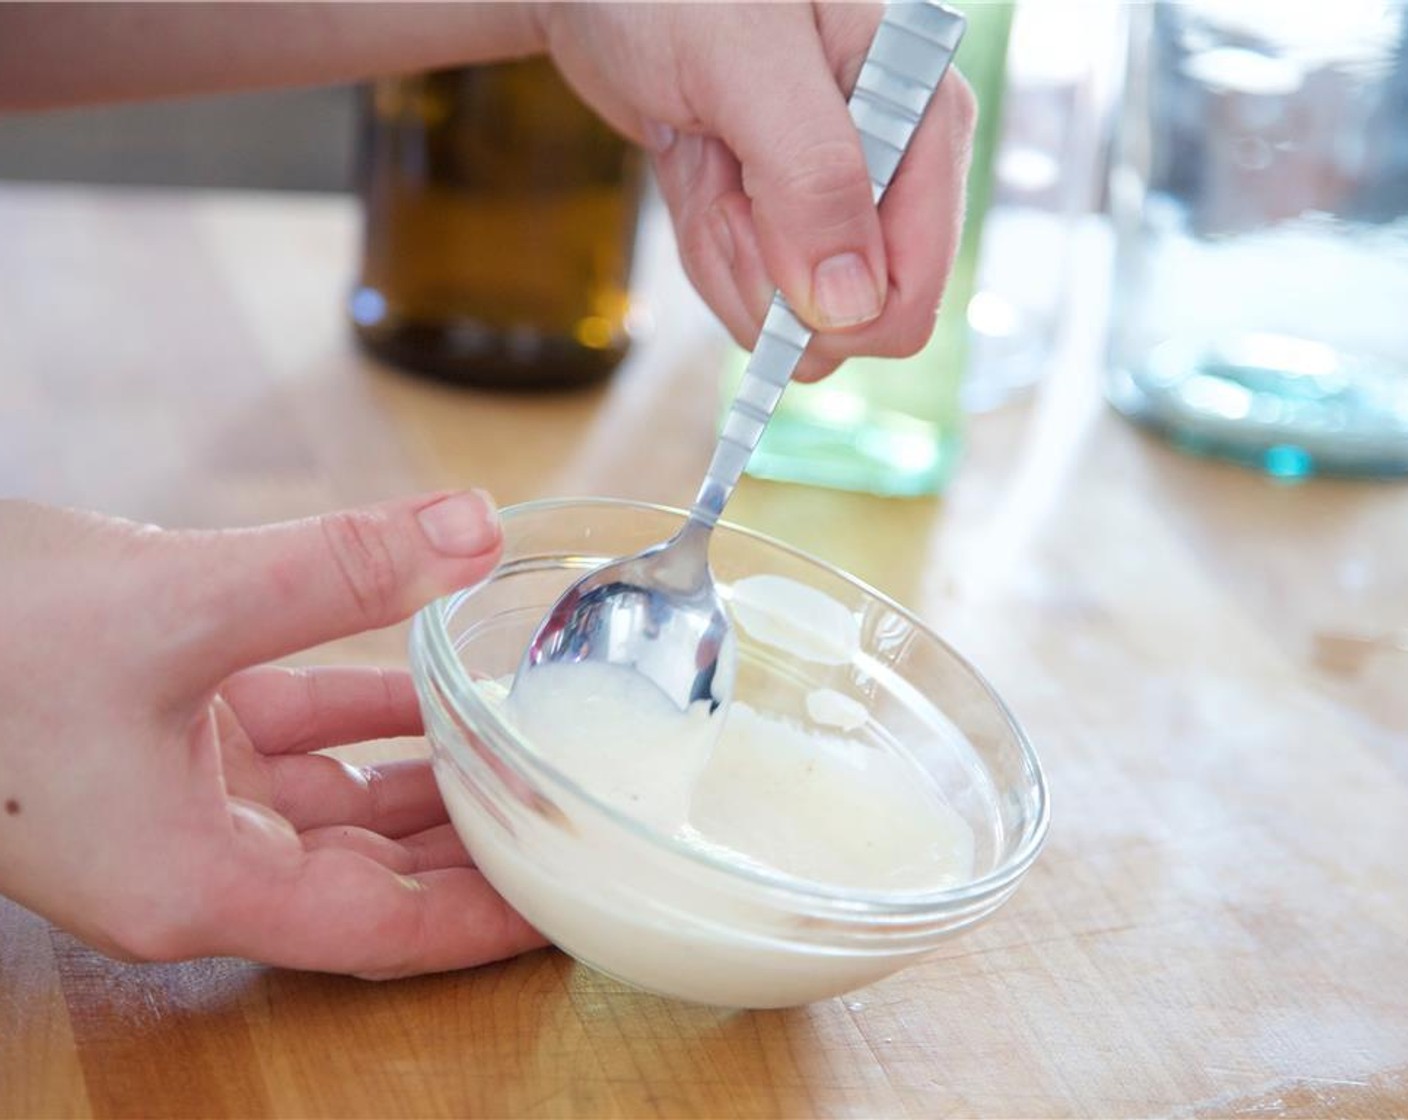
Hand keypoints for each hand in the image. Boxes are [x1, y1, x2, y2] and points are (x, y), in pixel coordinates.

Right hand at [0, 492, 543, 978]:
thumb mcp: (175, 604)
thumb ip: (337, 571)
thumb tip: (472, 528)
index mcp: (199, 882)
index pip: (383, 929)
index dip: (487, 918)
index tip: (575, 893)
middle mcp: (196, 857)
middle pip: (374, 873)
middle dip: (475, 842)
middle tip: (575, 806)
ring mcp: (178, 796)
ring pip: (339, 797)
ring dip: (430, 766)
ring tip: (529, 738)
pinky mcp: (166, 732)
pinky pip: (295, 733)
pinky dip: (366, 708)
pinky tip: (436, 672)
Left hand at [538, 2, 975, 379]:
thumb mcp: (743, 60)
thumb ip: (811, 175)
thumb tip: (852, 305)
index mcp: (922, 119)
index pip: (910, 290)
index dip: (822, 302)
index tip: (748, 216)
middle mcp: (894, 168)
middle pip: (848, 319)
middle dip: (763, 272)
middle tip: (721, 169)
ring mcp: (838, 199)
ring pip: (795, 316)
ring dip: (724, 254)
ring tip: (704, 154)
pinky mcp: (784, 216)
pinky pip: (755, 291)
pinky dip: (707, 247)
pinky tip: (697, 171)